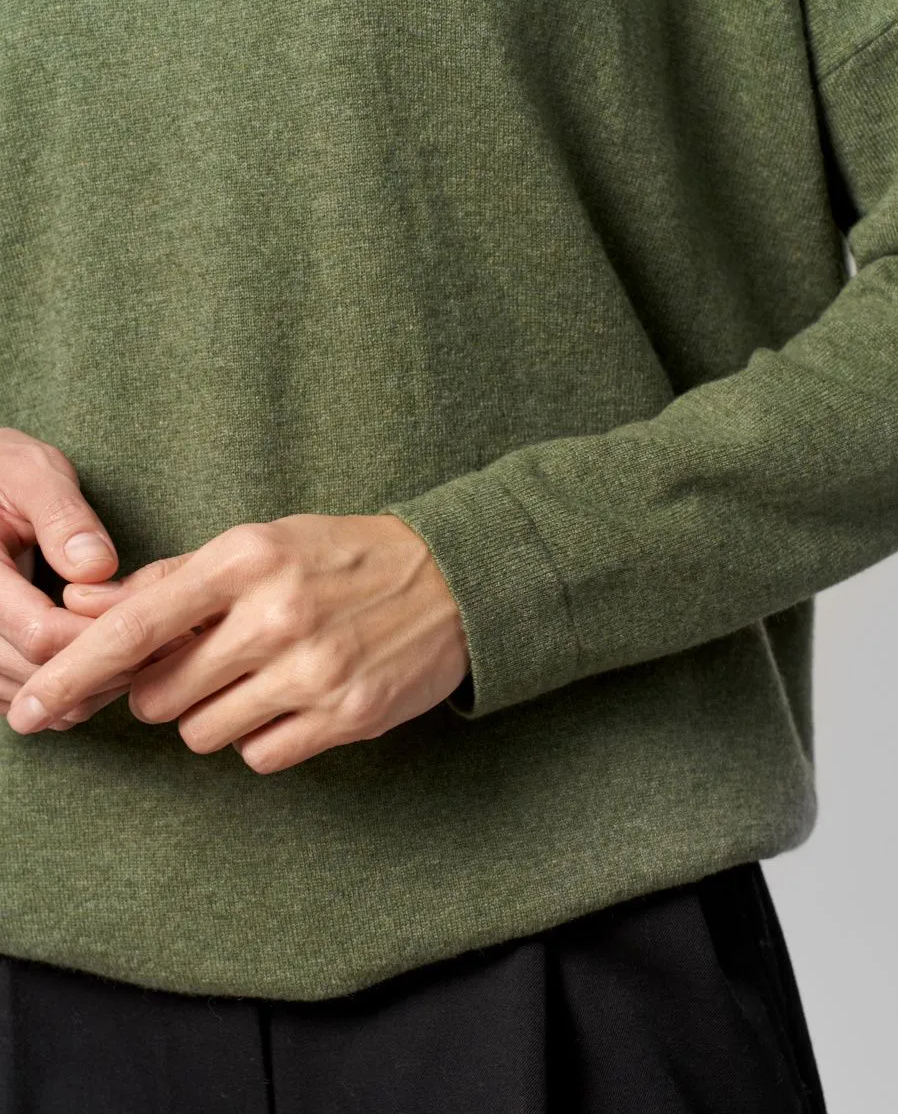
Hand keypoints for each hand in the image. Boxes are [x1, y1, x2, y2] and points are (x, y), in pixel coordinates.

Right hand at [0, 428, 131, 727]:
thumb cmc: (5, 471)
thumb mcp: (33, 473)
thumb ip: (63, 517)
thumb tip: (96, 567)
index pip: (40, 634)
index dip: (101, 635)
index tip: (153, 619)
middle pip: (35, 672)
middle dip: (103, 664)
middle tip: (166, 645)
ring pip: (26, 694)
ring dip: (86, 687)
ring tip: (143, 656)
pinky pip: (14, 695)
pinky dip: (61, 693)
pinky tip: (105, 666)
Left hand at [6, 514, 470, 772]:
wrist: (452, 578)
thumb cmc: (341, 556)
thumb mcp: (258, 544)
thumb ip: (168, 579)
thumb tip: (79, 603)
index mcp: (247, 559)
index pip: (134, 627)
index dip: (74, 672)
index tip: (34, 708)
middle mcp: (277, 615)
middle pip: (159, 695)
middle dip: (163, 690)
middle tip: (203, 665)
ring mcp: (315, 670)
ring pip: (202, 733)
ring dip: (212, 715)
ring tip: (257, 678)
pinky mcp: (348, 716)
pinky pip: (259, 757)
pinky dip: (262, 737)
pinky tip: (292, 701)